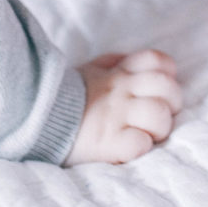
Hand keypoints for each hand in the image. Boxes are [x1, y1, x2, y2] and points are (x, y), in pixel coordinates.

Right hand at [64, 49, 183, 165]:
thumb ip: (110, 64)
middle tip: (157, 116)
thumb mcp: (87, 72)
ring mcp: (115, 116)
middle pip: (167, 87)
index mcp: (117, 74)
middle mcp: (120, 92)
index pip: (156, 61)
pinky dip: (139, 147)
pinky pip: (139, 144)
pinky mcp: (108, 142)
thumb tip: (126, 59)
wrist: (35, 118)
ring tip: (146, 134)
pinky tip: (130, 146)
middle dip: (172, 103)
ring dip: (159, 128)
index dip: (167, 73)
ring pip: (159, 115)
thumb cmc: (63, 98)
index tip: (158, 88)